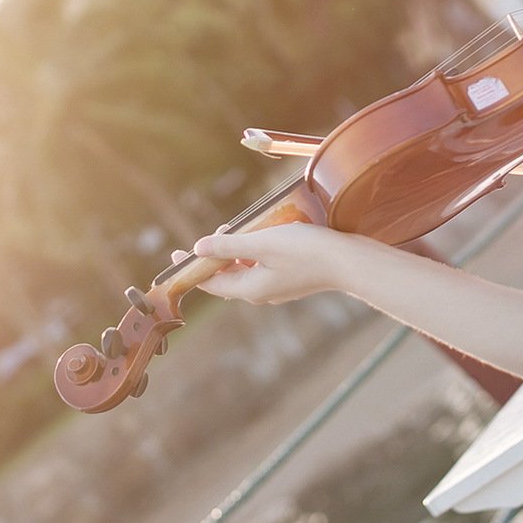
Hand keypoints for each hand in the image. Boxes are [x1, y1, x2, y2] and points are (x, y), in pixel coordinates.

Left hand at [178, 222, 361, 303]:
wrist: (348, 261)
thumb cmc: (305, 250)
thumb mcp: (262, 243)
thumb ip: (228, 246)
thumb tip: (197, 249)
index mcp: (250, 289)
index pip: (210, 283)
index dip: (190, 268)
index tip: (175, 255)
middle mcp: (261, 293)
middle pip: (227, 277)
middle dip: (216, 256)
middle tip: (217, 231)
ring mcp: (278, 287)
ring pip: (246, 270)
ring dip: (237, 251)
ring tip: (239, 229)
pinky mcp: (291, 279)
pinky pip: (263, 267)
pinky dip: (255, 253)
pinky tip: (264, 236)